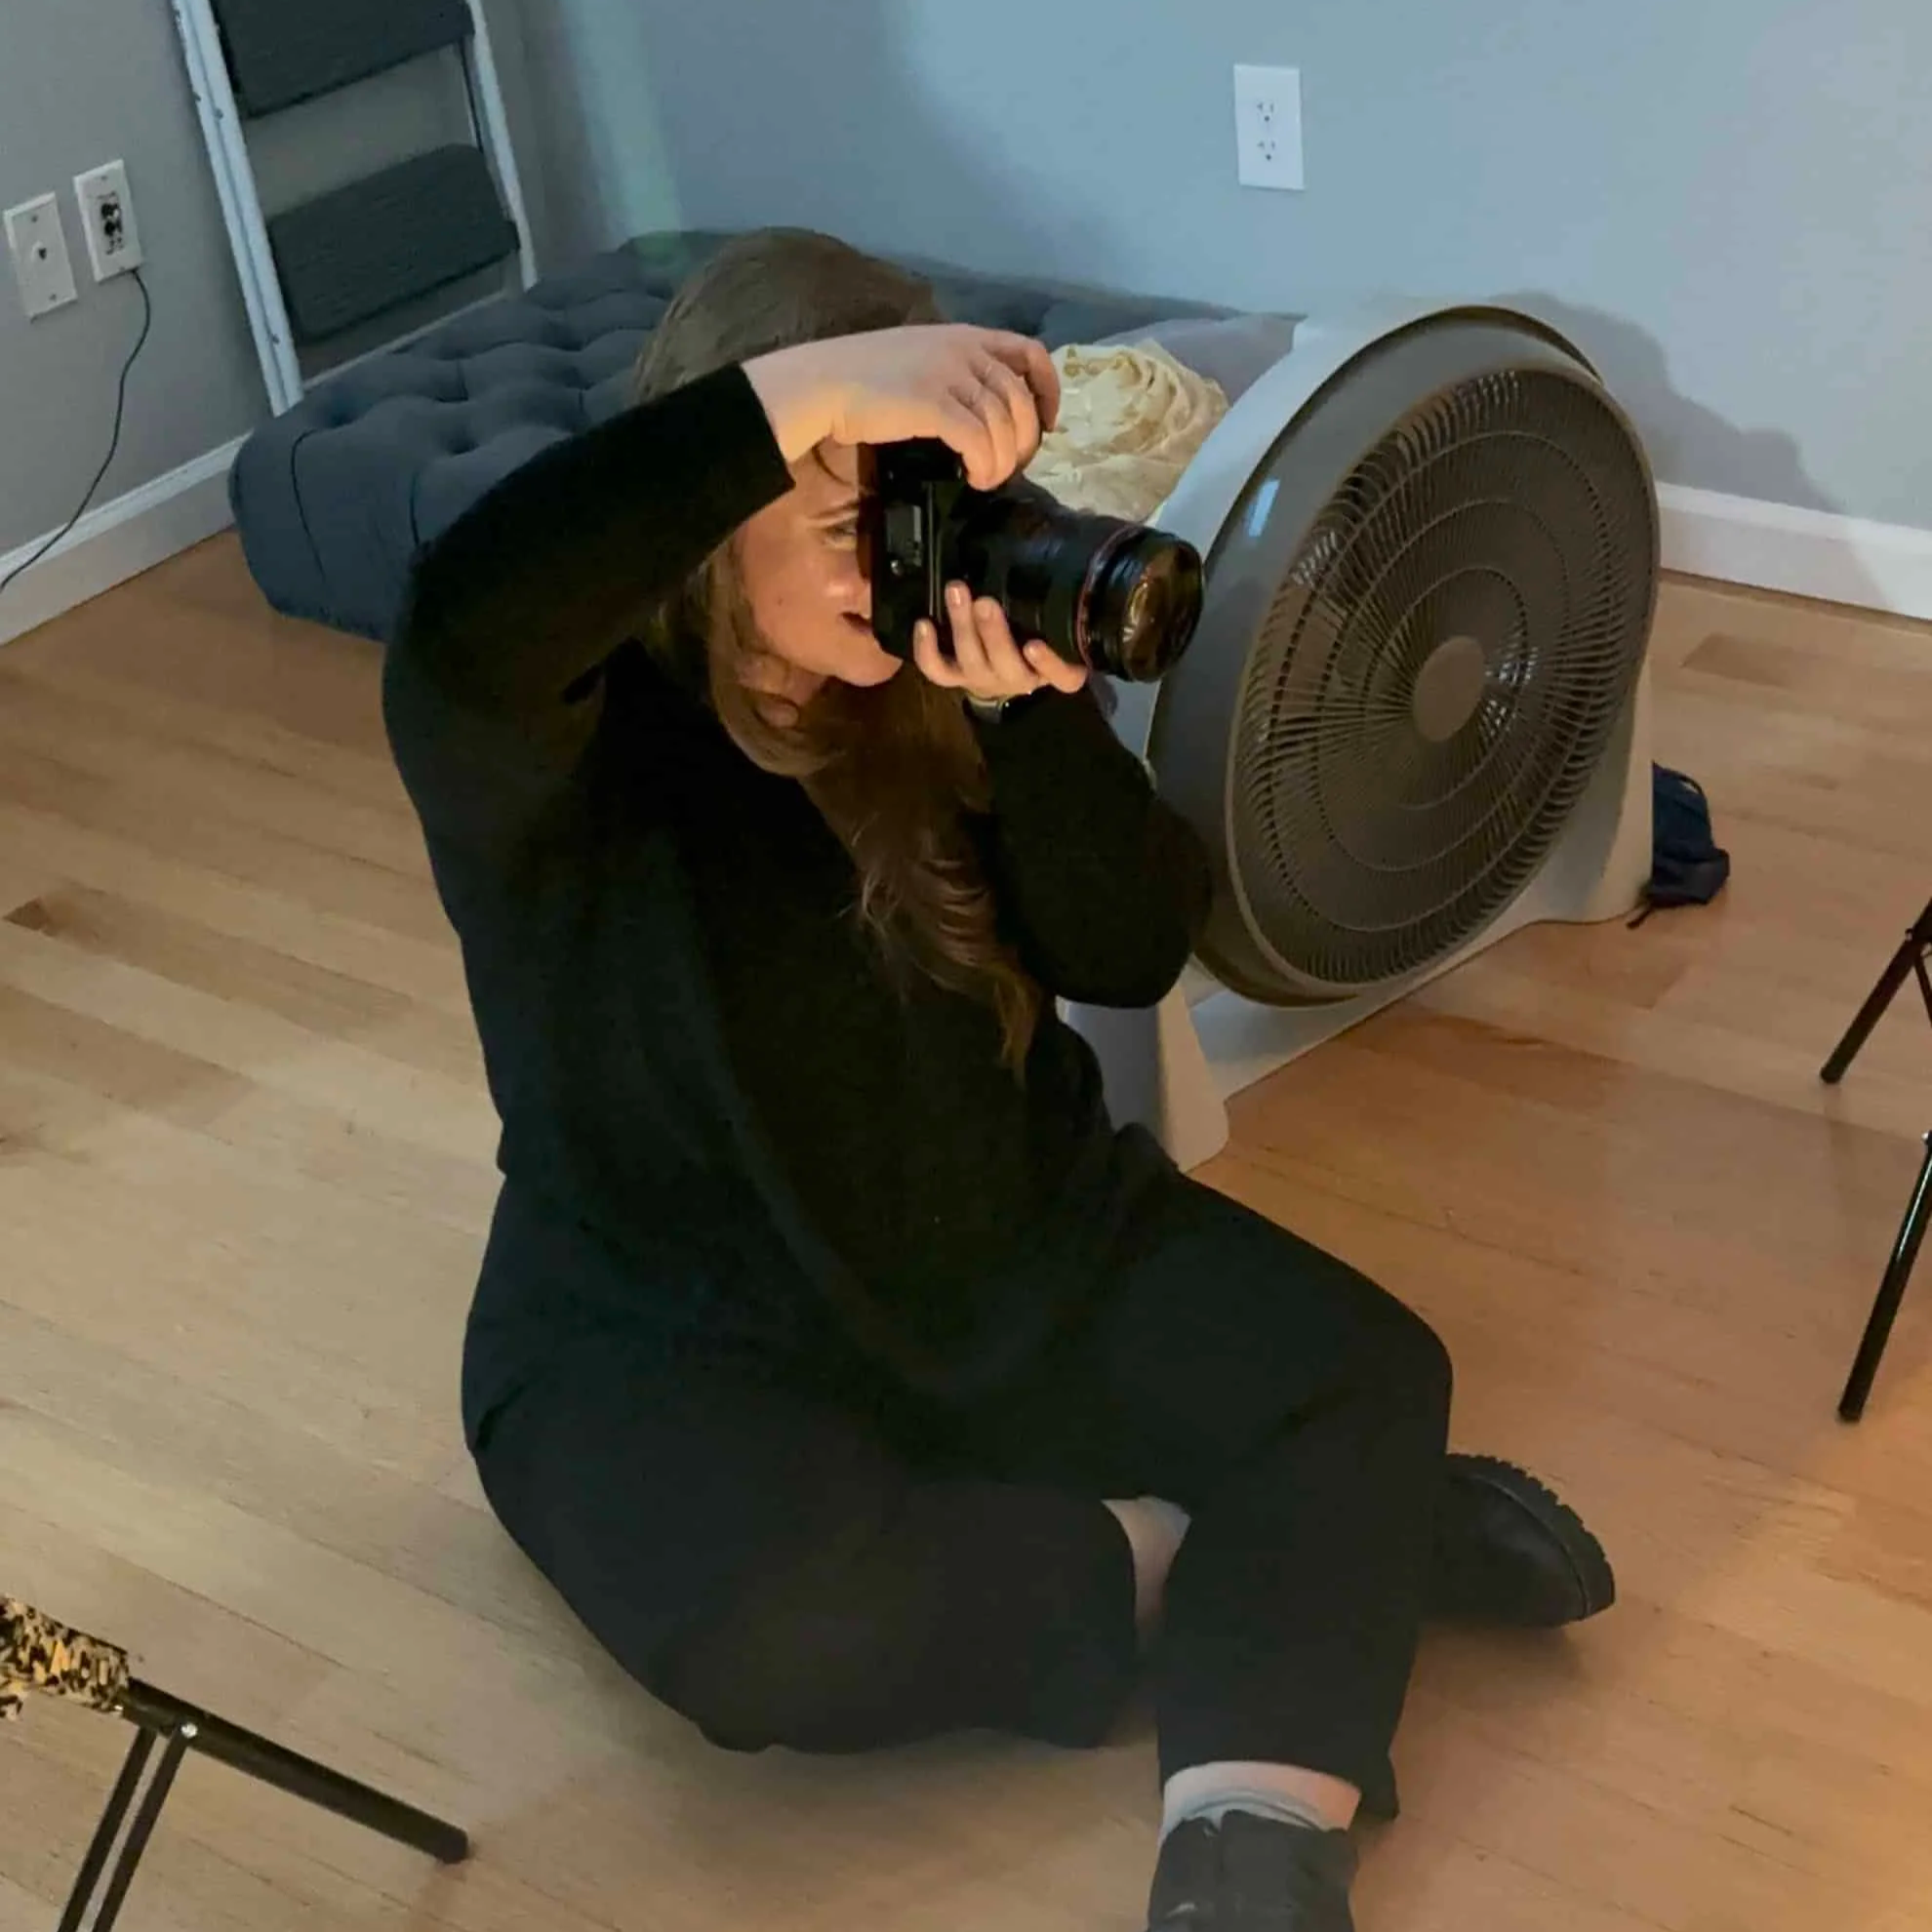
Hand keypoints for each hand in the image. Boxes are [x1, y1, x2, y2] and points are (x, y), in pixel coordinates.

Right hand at [744, 325, 1059, 490]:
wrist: (822, 383)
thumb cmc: (862, 377)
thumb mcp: (919, 359)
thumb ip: (953, 372)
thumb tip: (981, 410)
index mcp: (964, 336)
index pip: (1029, 352)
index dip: (1047, 390)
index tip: (1048, 422)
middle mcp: (963, 350)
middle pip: (1021, 398)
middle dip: (1026, 440)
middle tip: (1013, 467)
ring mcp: (948, 375)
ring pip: (1004, 424)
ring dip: (1004, 461)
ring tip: (988, 479)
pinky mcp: (933, 404)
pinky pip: (979, 441)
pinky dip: (985, 465)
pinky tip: (975, 479)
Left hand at [913, 582, 1088, 704]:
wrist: (1004, 665)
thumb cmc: (1037, 625)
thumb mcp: (1056, 610)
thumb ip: (1059, 585)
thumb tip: (1062, 529)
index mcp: (1055, 667)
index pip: (1064, 677)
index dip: (1049, 665)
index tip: (1034, 645)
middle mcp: (1022, 678)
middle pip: (1008, 666)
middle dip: (994, 634)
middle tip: (984, 603)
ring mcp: (987, 679)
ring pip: (972, 663)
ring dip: (962, 628)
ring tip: (956, 592)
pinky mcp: (957, 678)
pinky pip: (938, 671)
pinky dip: (927, 650)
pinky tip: (924, 624)